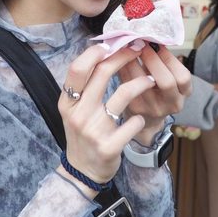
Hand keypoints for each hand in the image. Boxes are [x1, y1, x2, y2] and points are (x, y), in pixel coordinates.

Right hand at [58, 44, 156, 190]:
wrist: (82, 172)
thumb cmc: (82, 133)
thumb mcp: (73, 110)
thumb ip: (84, 87)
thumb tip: (101, 52)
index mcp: (67, 103)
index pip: (78, 69)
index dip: (95, 53)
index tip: (111, 44)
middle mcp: (78, 114)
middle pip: (102, 74)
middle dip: (123, 57)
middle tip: (137, 50)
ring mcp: (93, 131)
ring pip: (123, 94)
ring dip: (141, 82)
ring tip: (150, 79)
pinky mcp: (109, 146)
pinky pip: (133, 121)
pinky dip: (140, 117)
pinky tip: (140, 117)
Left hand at [119, 44, 191, 144]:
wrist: (146, 119)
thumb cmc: (157, 90)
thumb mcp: (167, 78)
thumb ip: (162, 61)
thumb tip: (149, 36)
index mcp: (183, 94)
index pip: (183, 77)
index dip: (169, 58)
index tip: (157, 43)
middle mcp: (172, 104)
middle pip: (166, 82)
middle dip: (153, 59)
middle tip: (142, 44)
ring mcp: (153, 108)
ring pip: (143, 83)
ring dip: (134, 61)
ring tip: (128, 46)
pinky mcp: (134, 108)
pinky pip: (127, 85)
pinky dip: (122, 69)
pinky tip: (118, 58)